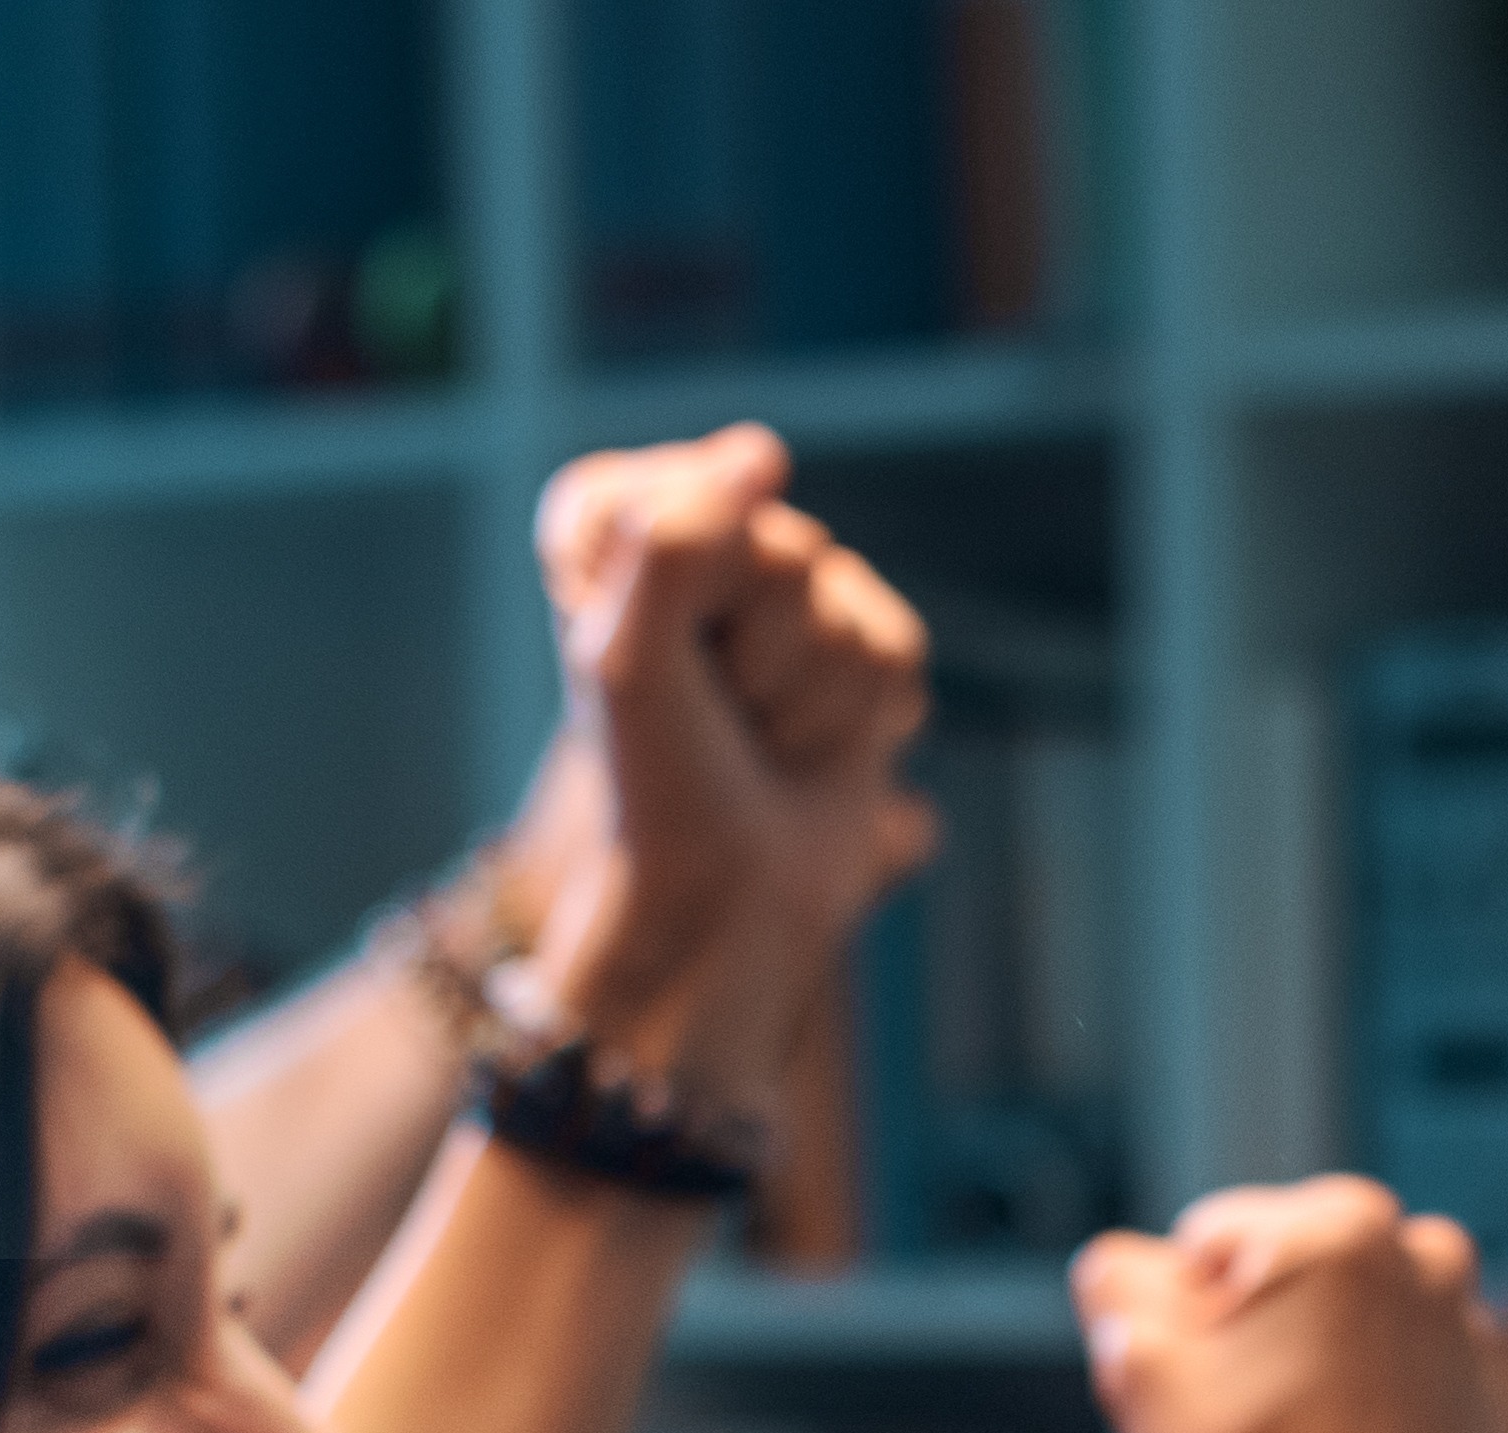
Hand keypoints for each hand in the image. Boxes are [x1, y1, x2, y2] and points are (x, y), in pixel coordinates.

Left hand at [526, 432, 936, 1082]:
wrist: (730, 905)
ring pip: (840, 596)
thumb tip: (766, 454)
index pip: (658, 492)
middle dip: (750, 646)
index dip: (665, 589)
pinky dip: (856, 719)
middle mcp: (705, 550)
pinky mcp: (867, 650)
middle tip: (715, 713)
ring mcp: (793, 596)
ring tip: (760, 739)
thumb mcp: (630, 656)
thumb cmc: (661, 787)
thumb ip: (673, 539)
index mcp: (614, 534)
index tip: (641, 656)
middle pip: (774, 543)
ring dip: (801, 694)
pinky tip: (811, 748)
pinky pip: (894, 646)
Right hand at [1076, 1177, 1496, 1432]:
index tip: (1204, 1390)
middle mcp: (1428, 1258)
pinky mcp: (1485, 1405)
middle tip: (1241, 1420)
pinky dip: (1364, 1409)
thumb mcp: (1134, 1361)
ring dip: (1311, 1361)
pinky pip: (1396, 1382)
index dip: (1180, 1319)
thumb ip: (1116, 1276)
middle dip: (1254, 1328)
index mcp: (1344, 1221)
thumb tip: (1136, 1265)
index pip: (1211, 1240)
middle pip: (1289, 1271)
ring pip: (1346, 1325)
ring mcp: (1468, 1334)